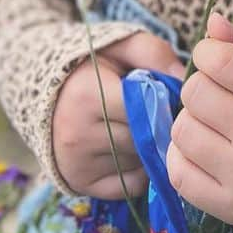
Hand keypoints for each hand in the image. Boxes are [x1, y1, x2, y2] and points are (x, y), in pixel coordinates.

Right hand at [52, 30, 185, 198]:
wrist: (49, 93)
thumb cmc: (94, 66)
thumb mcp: (122, 46)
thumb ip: (154, 54)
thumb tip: (184, 80)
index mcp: (86, 95)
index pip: (144, 108)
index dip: (162, 101)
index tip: (168, 95)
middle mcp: (77, 134)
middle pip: (142, 138)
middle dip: (157, 126)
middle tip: (160, 112)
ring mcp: (77, 163)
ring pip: (137, 162)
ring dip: (149, 148)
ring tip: (142, 127)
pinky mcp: (79, 184)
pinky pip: (128, 186)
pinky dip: (139, 171)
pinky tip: (134, 150)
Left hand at [167, 10, 232, 232]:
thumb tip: (213, 21)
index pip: (223, 62)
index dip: (207, 51)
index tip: (212, 56)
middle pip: (196, 94)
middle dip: (199, 86)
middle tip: (214, 94)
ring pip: (182, 130)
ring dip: (190, 121)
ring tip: (211, 124)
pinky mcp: (226, 205)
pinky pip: (177, 171)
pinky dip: (182, 156)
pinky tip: (203, 151)